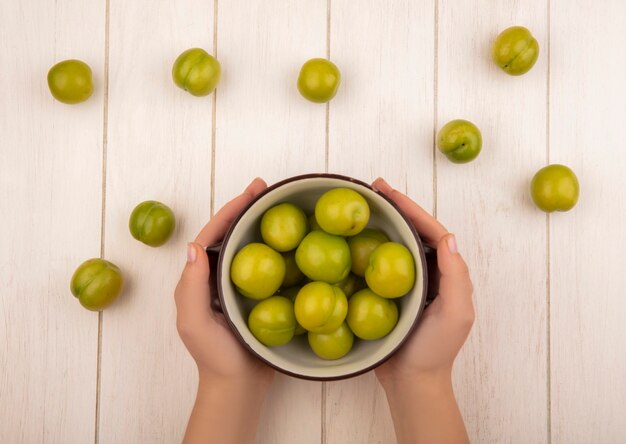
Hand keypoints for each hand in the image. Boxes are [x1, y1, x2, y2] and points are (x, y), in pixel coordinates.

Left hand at [174, 178, 273, 387]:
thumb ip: (191, 288)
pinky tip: (292, 239)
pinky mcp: (256, 297)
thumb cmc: (215, 357)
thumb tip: (192, 246)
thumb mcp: (195, 323)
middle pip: (230, 234)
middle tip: (266, 188)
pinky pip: (265, 265)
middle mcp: (216, 277)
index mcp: (199, 279)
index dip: (230, 210)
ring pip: (248, 246)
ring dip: (259, 222)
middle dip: (245, 208)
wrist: (238, 386)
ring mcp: (237, 286)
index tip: (251, 193)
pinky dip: (275, 247)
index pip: (212, 236)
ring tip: (278, 204)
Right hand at [371, 178, 474, 388]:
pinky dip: (371, 245)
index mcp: (448, 274)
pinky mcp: (392, 293)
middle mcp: (431, 273)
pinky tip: (354, 238)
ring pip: (398, 243)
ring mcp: (410, 283)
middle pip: (414, 231)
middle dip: (396, 207)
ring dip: (384, 221)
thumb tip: (449, 239)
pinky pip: (382, 263)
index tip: (389, 193)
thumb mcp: (455, 315)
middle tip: (373, 188)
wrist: (412, 382)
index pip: (433, 232)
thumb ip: (455, 279)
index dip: (412, 209)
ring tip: (364, 204)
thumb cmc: (434, 351)